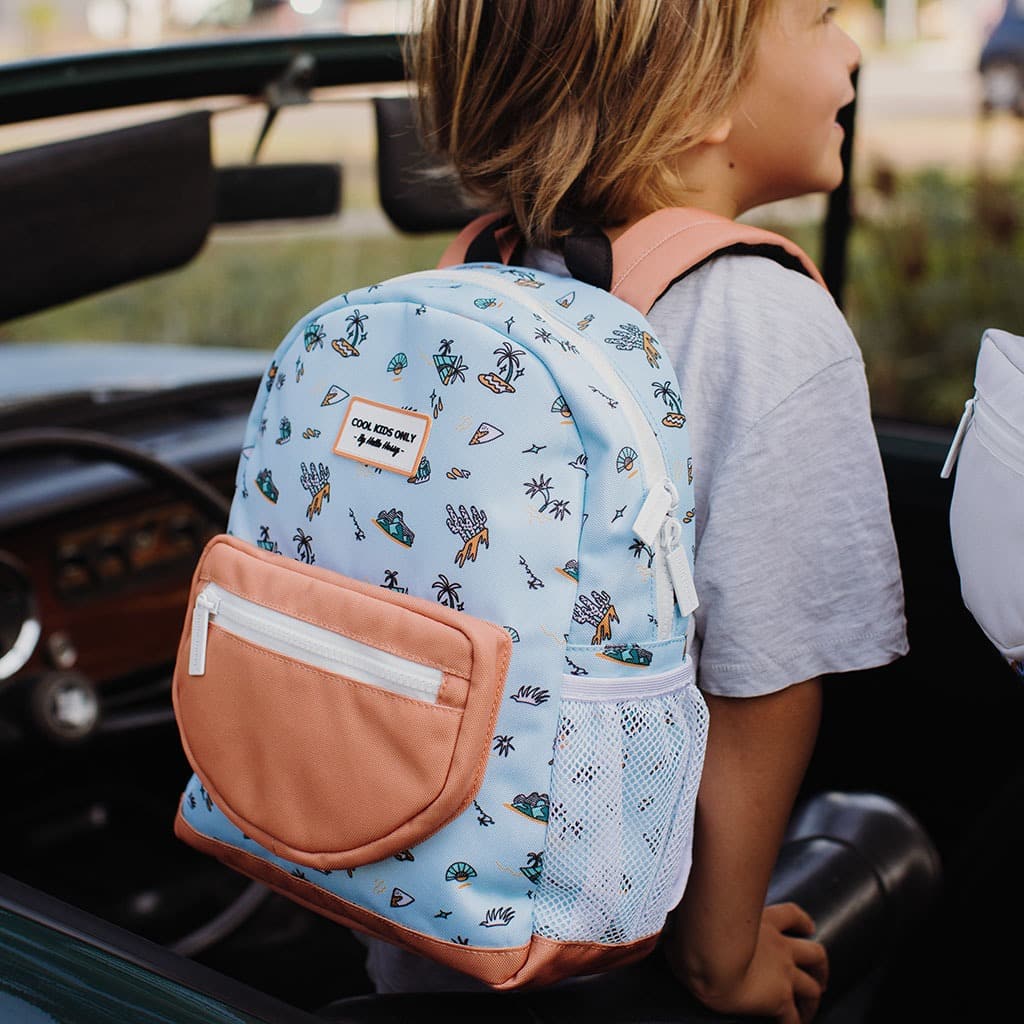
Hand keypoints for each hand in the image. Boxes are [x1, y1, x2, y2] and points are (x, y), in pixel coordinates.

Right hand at [672, 902, 828, 1023]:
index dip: (803, 924)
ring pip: (812, 986)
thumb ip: (695, 914)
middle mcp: (779, 945)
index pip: (792, 916)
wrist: (709, 954)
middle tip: (820, 975)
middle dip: (820, 966)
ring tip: (812, 1006)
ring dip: (815, 997)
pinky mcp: (779, 999)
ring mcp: (783, 973)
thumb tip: (671, 914)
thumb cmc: (697, 930)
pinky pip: (793, 1018)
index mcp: (763, 921)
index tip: (806, 928)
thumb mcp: (700, 914)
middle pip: (814, 953)